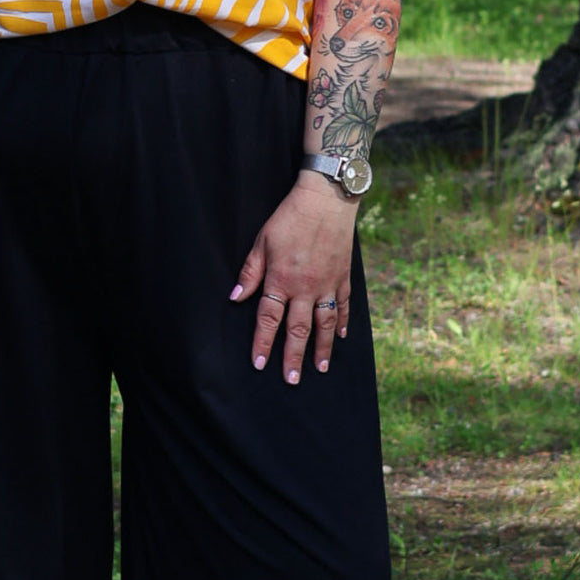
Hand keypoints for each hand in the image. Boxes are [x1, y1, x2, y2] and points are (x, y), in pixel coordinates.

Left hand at [229, 176, 357, 382]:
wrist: (325, 199)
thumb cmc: (289, 217)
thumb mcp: (262, 241)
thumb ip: (250, 272)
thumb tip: (235, 298)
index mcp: (281, 279)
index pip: (269, 319)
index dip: (263, 342)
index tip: (259, 364)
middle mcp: (305, 288)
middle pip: (298, 330)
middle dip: (293, 357)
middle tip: (291, 379)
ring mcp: (327, 284)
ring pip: (324, 324)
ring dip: (322, 349)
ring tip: (320, 369)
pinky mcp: (343, 277)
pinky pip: (343, 305)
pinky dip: (342, 322)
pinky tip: (341, 337)